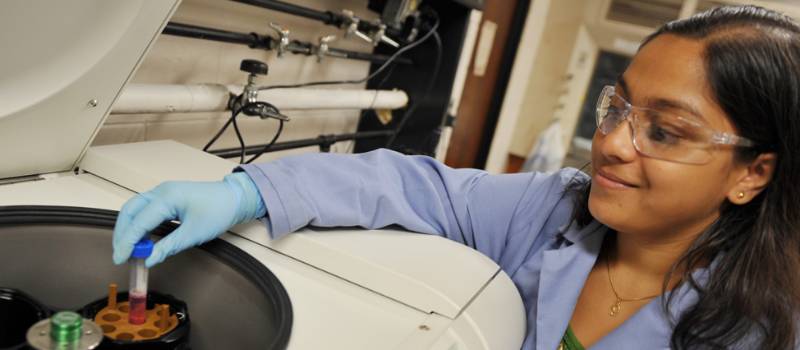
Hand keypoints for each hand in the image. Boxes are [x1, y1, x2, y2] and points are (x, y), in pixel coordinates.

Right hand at [112, 172, 264, 266]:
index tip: (119, 260)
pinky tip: (139, 237)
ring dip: (128, 227)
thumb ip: (168, 246)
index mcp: (166, 198)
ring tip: (126, 249)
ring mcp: (162, 191)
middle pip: (130, 211)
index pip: (139, 221)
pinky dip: (138, 222)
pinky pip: (145, 208)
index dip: (127, 242)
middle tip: (120, 255)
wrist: (235, 197)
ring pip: (135, 208)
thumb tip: (148, 260)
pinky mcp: (167, 196)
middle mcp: (160, 191)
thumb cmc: (218, 212)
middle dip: (122, 233)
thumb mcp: (193, 234)